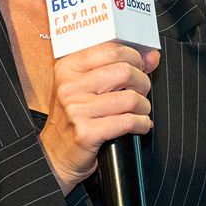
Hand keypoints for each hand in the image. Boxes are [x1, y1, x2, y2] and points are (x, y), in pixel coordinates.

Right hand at [38, 42, 159, 194]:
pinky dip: (142, 124)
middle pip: (124, 71)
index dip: (135, 56)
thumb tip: (151, 57)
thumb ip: (117, 67)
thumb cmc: (72, 120)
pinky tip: (139, 125)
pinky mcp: (86, 132)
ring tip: (139, 111)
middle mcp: (69, 87)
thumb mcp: (86, 88)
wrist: (53, 156)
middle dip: (142, 82)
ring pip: (130, 98)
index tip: (141, 66)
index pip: (111, 49)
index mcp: (67, 68)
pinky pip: (128, 122)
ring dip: (143, 107)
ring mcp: (76, 110)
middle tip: (141, 92)